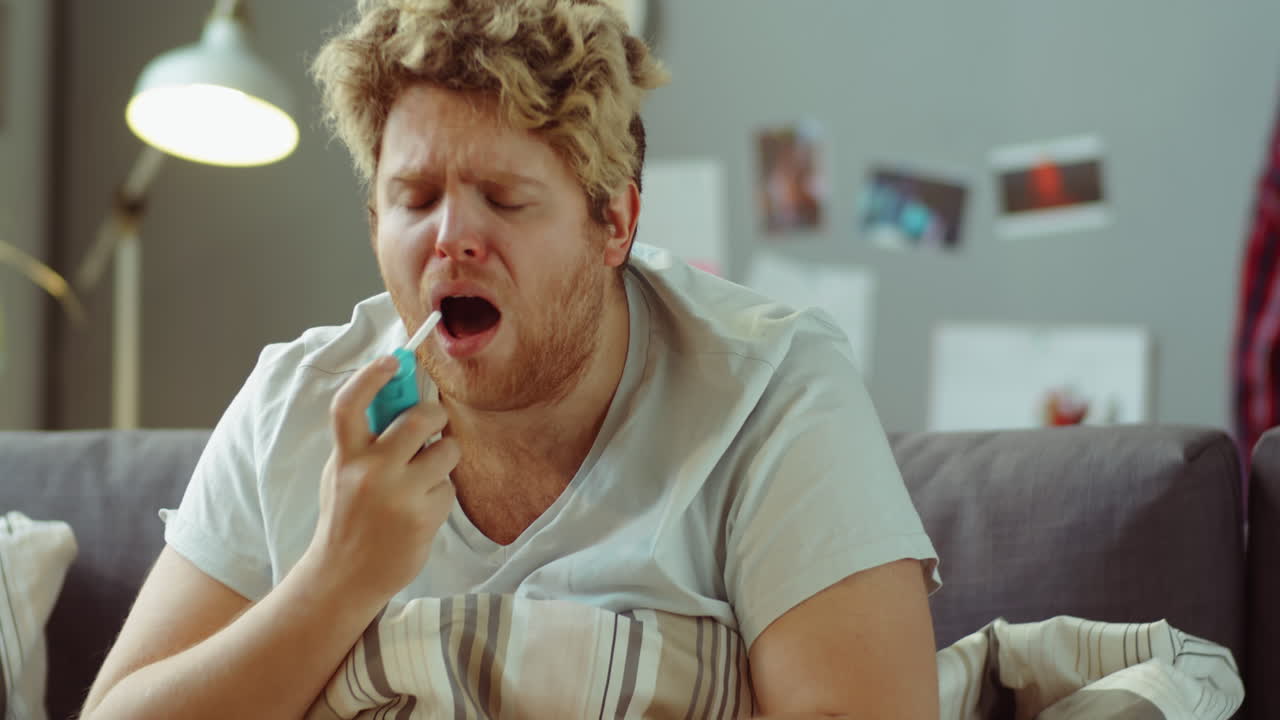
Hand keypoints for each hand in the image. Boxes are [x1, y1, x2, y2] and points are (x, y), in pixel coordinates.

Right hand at [305, 355, 460, 604]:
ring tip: (427, 475)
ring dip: (444, 457)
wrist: (344, 577)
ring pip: (445, 452)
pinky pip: (448, 488)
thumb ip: (365, 441)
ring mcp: (399, 496)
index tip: (394, 360)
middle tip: (435, 423)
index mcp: (346, 458)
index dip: (371, 376)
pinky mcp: (423, 518)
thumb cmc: (346, 518)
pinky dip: (441, 494)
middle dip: (435, 415)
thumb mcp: (342, 474)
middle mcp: (370, 473)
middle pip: (418, 419)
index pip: (350, 405)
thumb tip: (397, 395)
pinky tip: (422, 510)